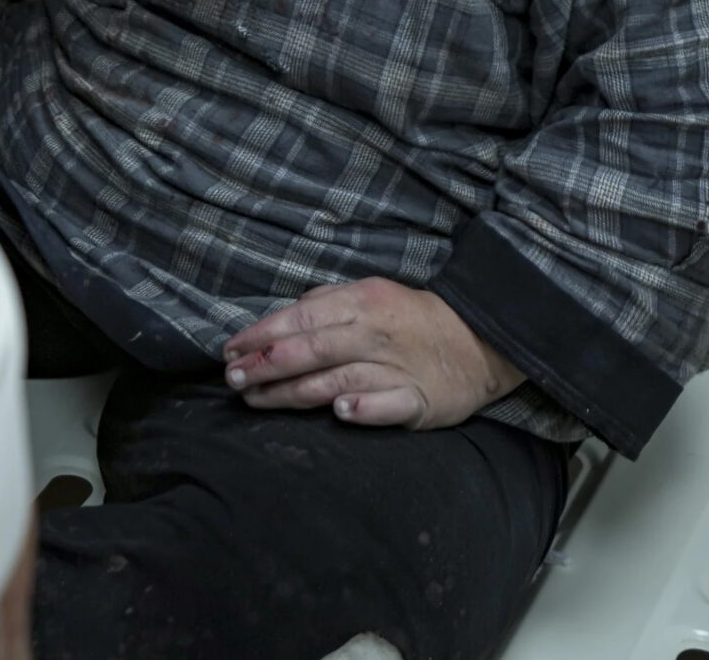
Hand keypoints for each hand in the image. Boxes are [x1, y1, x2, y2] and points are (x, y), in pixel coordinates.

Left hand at [222, 277, 522, 428]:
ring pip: (338, 380)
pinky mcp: (421, 401)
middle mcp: (375, 335)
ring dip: (294, 392)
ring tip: (258, 400)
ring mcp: (399, 369)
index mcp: (361, 303)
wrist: (479, 340)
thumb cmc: (409, 318)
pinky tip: (341, 413)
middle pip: (312, 350)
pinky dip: (365, 409)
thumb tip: (278, 322)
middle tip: (233, 380)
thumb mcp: (368, 295)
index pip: (300, 318)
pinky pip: (390, 405)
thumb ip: (324, 305)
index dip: (261, 335)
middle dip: (266, 365)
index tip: (229, 352)